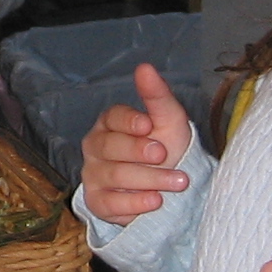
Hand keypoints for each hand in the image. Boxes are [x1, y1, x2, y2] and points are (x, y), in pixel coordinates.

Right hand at [79, 62, 194, 221]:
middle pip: (110, 147)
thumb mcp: (169, 120)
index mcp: (110, 123)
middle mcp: (95, 147)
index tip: (148, 126)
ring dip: (149, 179)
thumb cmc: (167, 147)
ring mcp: (93, 175)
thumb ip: (156, 95)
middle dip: (139, 151)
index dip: (128, 121)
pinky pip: (110, 204)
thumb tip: (144, 67)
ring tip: (177, 181)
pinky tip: (156, 201)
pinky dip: (135, 204)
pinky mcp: (98, 202)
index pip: (111, 118)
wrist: (170, 187)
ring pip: (114, 176)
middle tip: (163, 154)